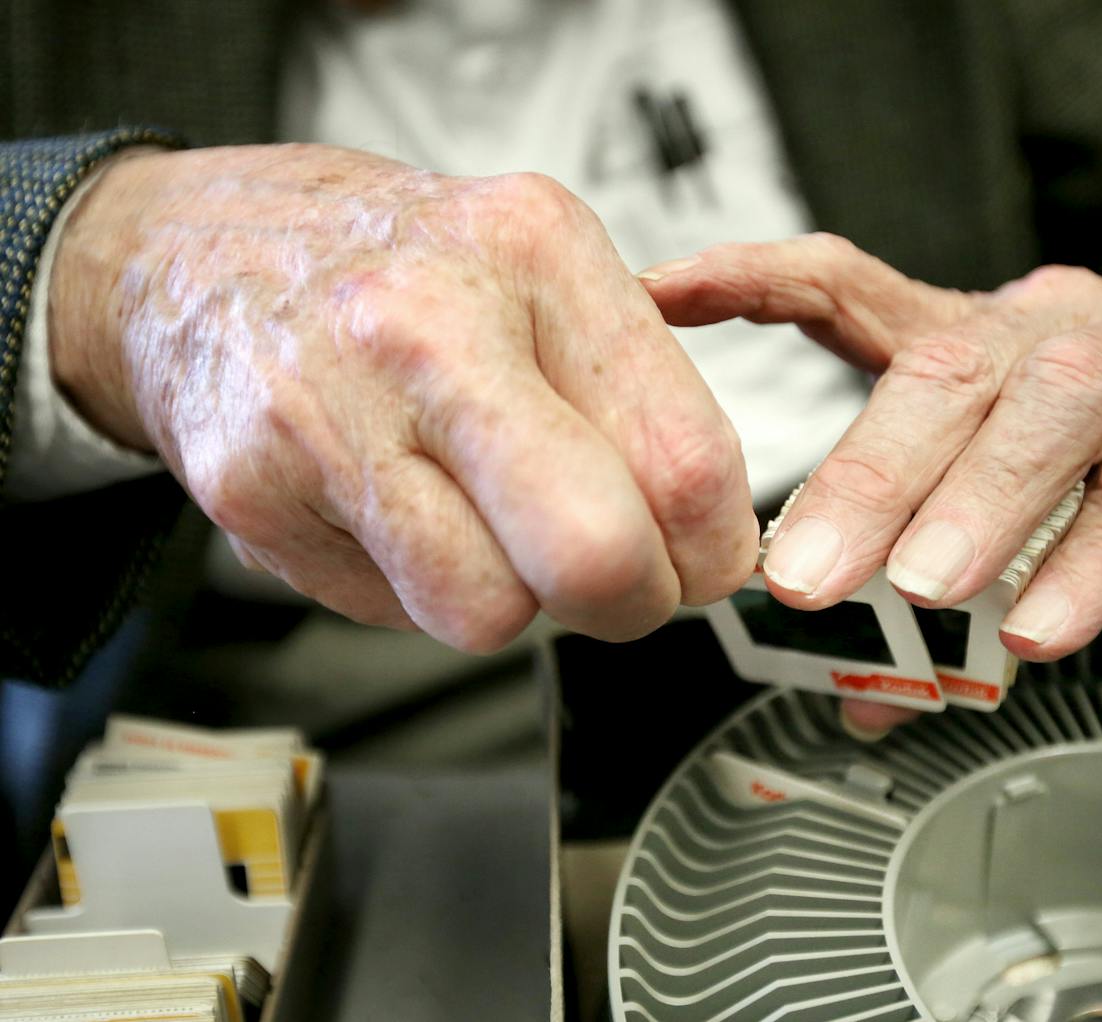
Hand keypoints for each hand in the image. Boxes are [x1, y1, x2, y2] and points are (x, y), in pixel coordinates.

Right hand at [49, 145, 759, 647]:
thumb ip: (637, 389)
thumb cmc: (390, 266)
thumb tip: (712, 539)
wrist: (190, 254)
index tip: (706, 557)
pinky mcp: (256, 496)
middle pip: (595, 554)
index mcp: (533, 253)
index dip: (715, 547)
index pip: (683, 458)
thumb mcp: (539, 268)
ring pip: (493, 614)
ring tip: (483, 519)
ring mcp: (332, 416)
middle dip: (633, 600)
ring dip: (512, 596)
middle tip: (623, 578)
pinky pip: (398, 613)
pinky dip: (420, 586)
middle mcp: (429, 328)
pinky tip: (398, 510)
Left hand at [640, 235, 1101, 733]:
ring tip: (919, 588)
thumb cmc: (1101, 436)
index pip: (846, 281)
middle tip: (798, 576)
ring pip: (1051, 411)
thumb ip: (923, 579)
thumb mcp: (1001, 484)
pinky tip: (1037, 624)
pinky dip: (1091, 561)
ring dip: (978, 502)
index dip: (753, 279)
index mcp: (961, 333)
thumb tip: (856, 695)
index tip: (661, 293)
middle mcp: (1038, 327)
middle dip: (868, 475)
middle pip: (946, 373)